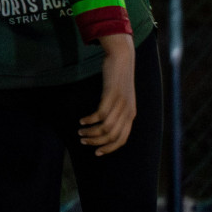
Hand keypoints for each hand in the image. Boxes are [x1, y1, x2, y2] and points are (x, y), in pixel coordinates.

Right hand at [79, 34, 136, 155]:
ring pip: (105, 128)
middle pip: (112, 136)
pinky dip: (90, 120)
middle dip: (96, 142)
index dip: (108, 149)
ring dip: (91, 133)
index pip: (122, 140)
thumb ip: (117, 110)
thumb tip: (107, 122)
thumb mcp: (121, 97)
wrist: (122, 59)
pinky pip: (100, 115)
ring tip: (80, 132)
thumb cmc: (119, 78)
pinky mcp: (112, 96)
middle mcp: (128, 112)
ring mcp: (121, 104)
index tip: (96, 152)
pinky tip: (82, 120)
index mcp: (131, 115)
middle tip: (83, 141)